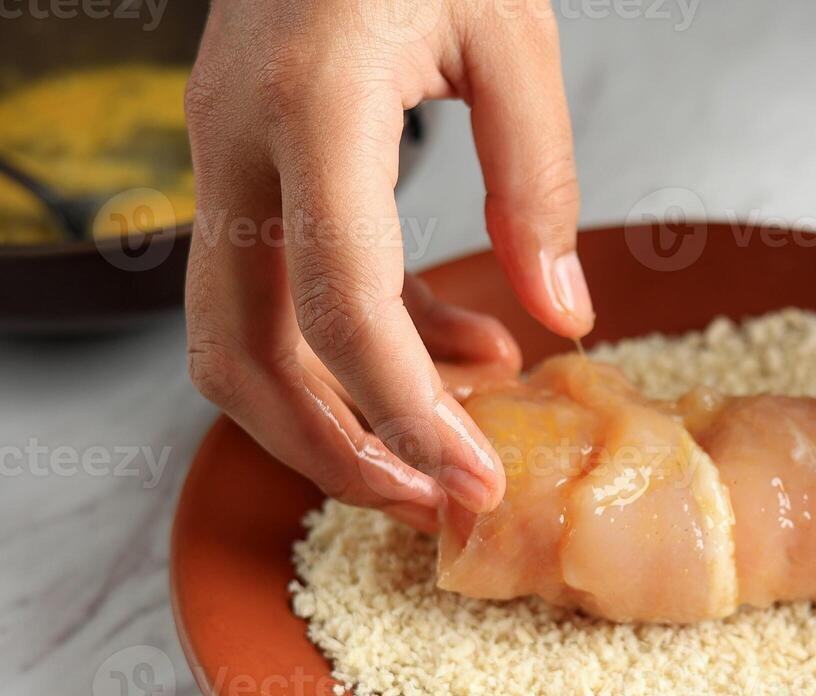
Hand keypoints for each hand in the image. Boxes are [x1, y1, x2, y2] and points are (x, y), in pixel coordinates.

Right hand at [184, 0, 593, 531]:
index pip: (336, 302)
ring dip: (339, 415)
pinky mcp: (248, 169)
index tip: (472, 479)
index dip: (404, 411)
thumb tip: (561, 316)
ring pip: (241, 340)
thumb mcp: (513, 36)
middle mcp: (241, 145)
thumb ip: (538, 182)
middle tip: (439, 501)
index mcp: (315, 107)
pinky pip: (282, 291)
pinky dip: (362, 344)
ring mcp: (226, 159)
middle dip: (337, 451)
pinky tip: (460, 352)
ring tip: (453, 447)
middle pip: (243, 353)